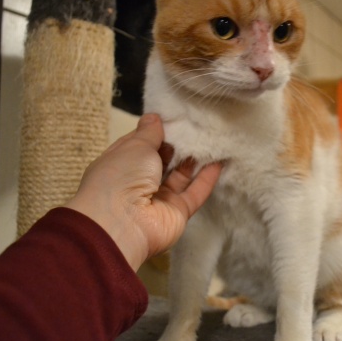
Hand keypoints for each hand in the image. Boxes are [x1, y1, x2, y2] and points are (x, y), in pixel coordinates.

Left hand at [65, 114, 221, 270]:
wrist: (122, 224)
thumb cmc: (122, 176)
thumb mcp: (135, 146)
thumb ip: (149, 132)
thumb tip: (153, 117)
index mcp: (120, 165)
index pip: (140, 145)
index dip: (156, 132)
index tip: (175, 117)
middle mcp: (138, 182)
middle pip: (162, 161)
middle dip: (179, 144)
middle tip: (199, 125)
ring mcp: (158, 199)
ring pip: (180, 176)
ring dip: (195, 159)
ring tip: (213, 138)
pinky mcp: (178, 213)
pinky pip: (194, 193)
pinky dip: (207, 178)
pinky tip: (221, 161)